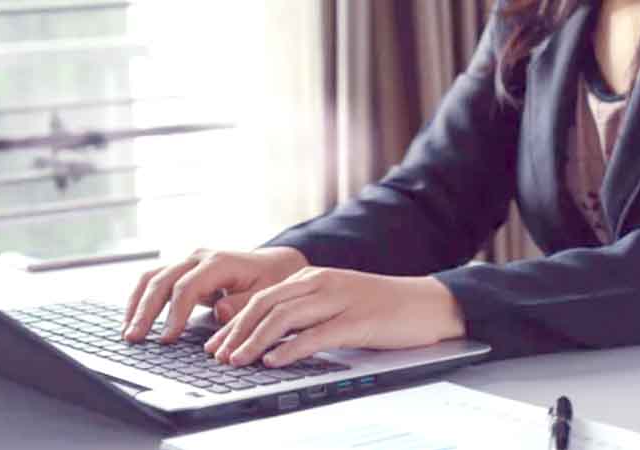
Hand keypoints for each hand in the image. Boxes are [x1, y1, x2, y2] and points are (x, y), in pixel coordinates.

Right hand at [122, 247, 307, 342]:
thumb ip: (244, 304)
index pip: (187, 287)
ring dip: (137, 304)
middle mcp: (198, 258)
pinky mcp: (182, 272)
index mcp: (219, 262)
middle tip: (135, 338)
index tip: (167, 338)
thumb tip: (218, 312)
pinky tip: (134, 320)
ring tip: (128, 332)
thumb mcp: (268, 293)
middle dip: (146, 311)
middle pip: (162, 281)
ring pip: (152, 278)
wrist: (275, 264)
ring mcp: (188, 263)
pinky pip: (155, 282)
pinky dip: (141, 300)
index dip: (175, 314)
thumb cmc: (273, 280)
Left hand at [204, 267, 465, 367]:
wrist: (424, 303)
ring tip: (238, 360)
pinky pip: (315, 335)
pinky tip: (274, 360)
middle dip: (236, 332)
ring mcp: (338, 300)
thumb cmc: (378, 305)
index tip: (216, 344)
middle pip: (265, 304)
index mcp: (312, 278)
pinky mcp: (356, 320)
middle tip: (219, 355)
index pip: (261, 297)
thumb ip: (304, 311)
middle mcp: (320, 283)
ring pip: (284, 317)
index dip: (234, 322)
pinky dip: (290, 349)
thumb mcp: (334, 300)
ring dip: (255, 341)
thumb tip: (268, 335)